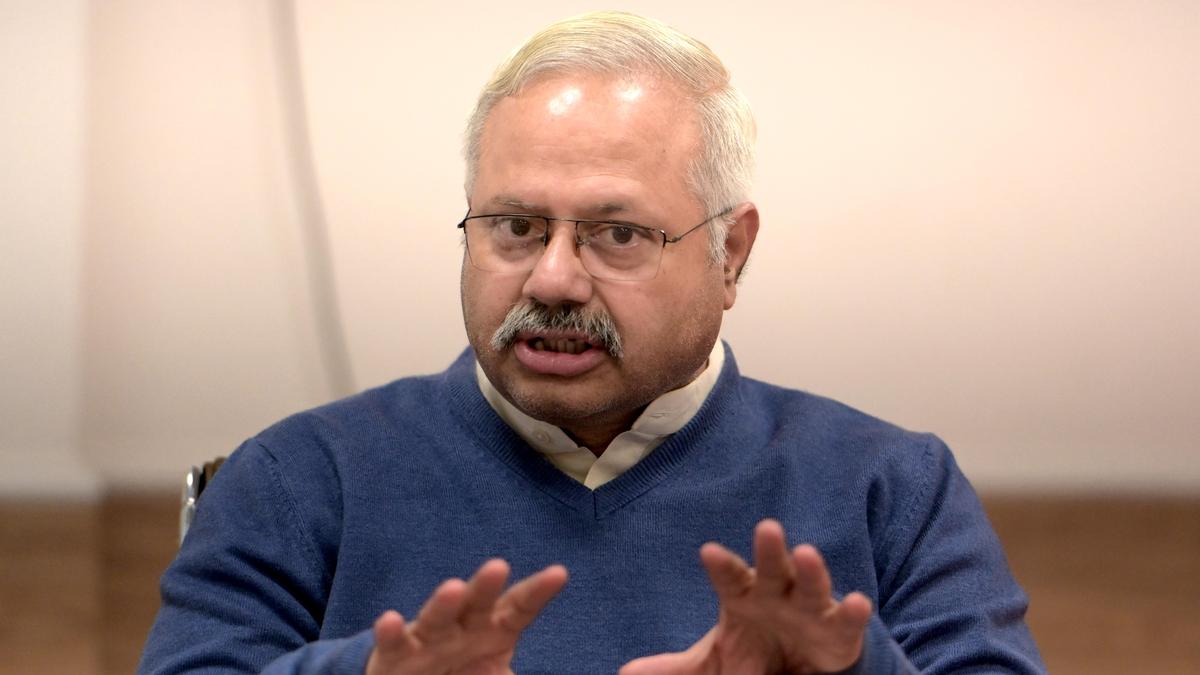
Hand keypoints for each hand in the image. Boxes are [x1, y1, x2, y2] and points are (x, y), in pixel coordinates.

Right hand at [365, 559, 567, 674]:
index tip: (559, 573)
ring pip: (437, 616)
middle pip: (478, 602)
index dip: (538, 591)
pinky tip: (389, 620)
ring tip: (450, 589)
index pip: (520, 607)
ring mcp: (429, 637)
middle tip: (498, 566)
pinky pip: (394, 642)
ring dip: (443, 603)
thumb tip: (518, 672)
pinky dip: (391, 632)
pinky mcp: (396, 654)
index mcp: (496, 629)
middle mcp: (463, 626)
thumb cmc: (466, 674)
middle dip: (486, 585)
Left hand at [621, 520, 870, 674]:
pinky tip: (857, 600)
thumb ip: (675, 670)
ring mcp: (809, 608)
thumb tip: (625, 674)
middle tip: (766, 527)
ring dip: (812, 569)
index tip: (707, 551)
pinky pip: (846, 620)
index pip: (728, 577)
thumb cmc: (754, 652)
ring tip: (807, 552)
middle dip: (770, 549)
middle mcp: (778, 594)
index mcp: (744, 595)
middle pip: (772, 568)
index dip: (720, 565)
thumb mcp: (714, 663)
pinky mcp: (838, 631)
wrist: (798, 668)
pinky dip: (852, 611)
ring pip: (811, 584)